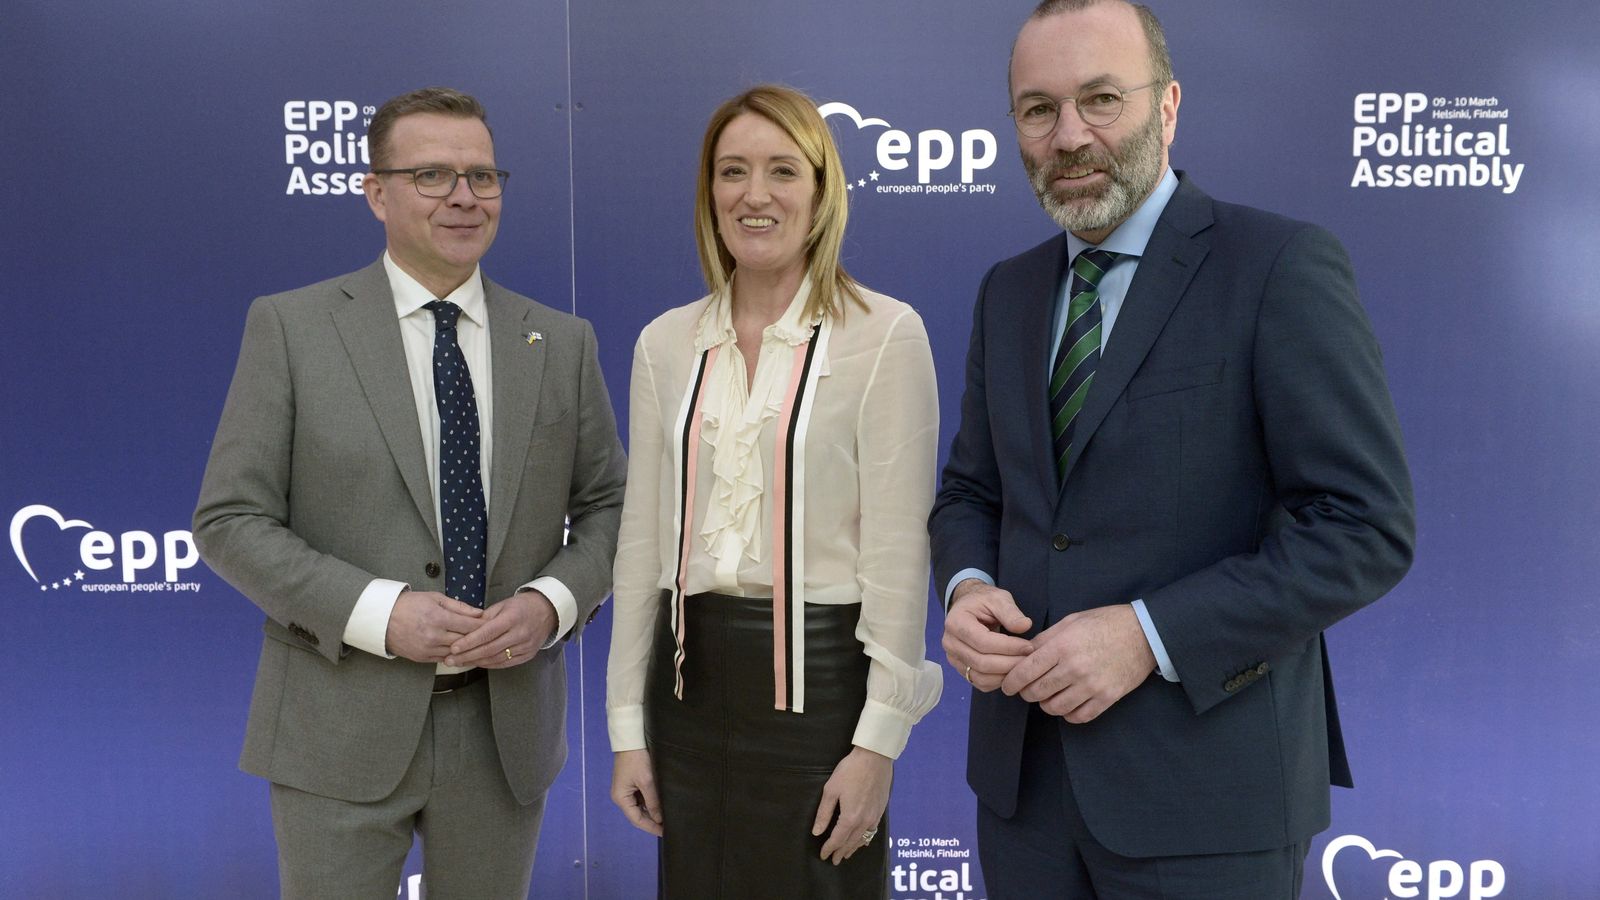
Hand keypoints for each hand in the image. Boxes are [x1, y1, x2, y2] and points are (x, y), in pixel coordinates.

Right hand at [385, 591, 483, 663]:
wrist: (382, 619)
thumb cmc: (410, 604)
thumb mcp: (435, 598)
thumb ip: (459, 607)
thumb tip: (479, 613)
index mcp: (438, 618)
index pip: (469, 626)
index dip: (484, 626)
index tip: (493, 624)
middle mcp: (433, 636)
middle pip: (465, 641)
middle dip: (479, 638)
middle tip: (492, 635)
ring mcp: (427, 649)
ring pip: (457, 652)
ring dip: (469, 649)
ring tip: (480, 644)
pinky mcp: (422, 658)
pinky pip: (445, 659)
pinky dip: (455, 655)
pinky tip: (463, 651)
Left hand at [445, 589, 557, 667]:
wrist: (548, 611)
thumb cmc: (522, 606)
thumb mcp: (503, 605)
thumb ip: (484, 617)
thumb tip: (466, 628)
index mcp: (512, 618)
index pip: (487, 633)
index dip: (469, 641)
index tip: (453, 647)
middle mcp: (520, 634)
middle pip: (490, 648)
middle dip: (467, 655)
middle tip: (450, 660)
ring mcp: (526, 646)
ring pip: (496, 658)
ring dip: (476, 662)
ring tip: (459, 663)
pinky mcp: (528, 655)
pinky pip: (505, 663)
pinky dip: (489, 664)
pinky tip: (477, 663)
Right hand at [611, 749, 662, 836]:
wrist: (631, 739)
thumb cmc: (637, 759)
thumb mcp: (647, 781)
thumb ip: (653, 801)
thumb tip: (659, 819)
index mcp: (621, 798)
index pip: (637, 820)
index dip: (651, 827)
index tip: (665, 832)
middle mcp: (621, 797)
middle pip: (638, 815)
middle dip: (652, 821)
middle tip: (669, 827)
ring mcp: (626, 790)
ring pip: (640, 807)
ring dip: (652, 812)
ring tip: (667, 818)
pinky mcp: (631, 784)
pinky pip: (641, 798)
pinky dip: (651, 803)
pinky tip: (661, 806)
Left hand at [812, 747, 891, 864]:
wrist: (875, 758)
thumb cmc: (850, 771)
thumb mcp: (831, 790)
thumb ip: (824, 813)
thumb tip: (817, 831)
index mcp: (850, 817)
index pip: (837, 839)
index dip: (829, 848)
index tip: (823, 855)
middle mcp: (864, 821)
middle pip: (850, 842)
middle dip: (840, 852)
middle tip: (833, 860)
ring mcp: (874, 817)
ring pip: (862, 839)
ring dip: (853, 848)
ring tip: (846, 854)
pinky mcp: (881, 811)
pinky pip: (872, 831)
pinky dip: (864, 839)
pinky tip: (861, 840)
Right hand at [942, 579, 1033, 691]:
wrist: (970, 608)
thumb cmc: (984, 602)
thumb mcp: (998, 598)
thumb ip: (1011, 612)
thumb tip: (1025, 625)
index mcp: (956, 622)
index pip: (983, 642)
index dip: (1008, 647)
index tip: (1029, 646)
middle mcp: (950, 643)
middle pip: (981, 662)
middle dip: (1009, 663)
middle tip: (1030, 659)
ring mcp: (953, 659)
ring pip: (980, 677)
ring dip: (1005, 675)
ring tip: (1023, 665)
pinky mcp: (961, 669)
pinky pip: (980, 683)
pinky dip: (998, 681)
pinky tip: (1011, 670)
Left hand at [1001, 603, 1155, 722]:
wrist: (1143, 633)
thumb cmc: (1104, 623)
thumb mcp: (1070, 622)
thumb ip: (1045, 639)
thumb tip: (1022, 653)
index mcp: (1062, 646)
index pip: (1025, 671)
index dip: (1011, 682)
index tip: (1008, 686)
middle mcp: (1075, 668)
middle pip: (1036, 692)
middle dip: (1026, 693)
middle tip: (1027, 689)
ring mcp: (1092, 686)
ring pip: (1054, 708)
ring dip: (1046, 704)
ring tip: (1048, 695)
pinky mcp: (1107, 698)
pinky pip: (1078, 717)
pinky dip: (1068, 714)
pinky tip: (1067, 703)